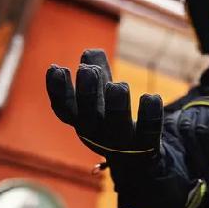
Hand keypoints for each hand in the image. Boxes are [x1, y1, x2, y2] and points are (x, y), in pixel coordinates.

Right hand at [47, 49, 163, 161]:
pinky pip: (149, 131)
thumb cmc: (111, 114)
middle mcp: (97, 132)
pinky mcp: (146, 146)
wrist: (135, 156)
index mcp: (81, 118)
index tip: (57, 67)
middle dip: (87, 92)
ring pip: (117, 125)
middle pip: (87, 117)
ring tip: (118, 85)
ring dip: (116, 103)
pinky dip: (150, 113)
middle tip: (88, 70)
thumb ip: (95, 69)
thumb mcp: (100, 91)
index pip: (63, 108)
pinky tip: (151, 97)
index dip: (57, 89)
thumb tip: (91, 52)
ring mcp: (121, 142)